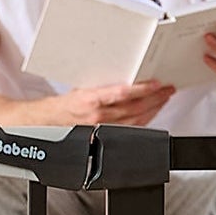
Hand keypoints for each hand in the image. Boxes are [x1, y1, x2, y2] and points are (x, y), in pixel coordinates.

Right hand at [45, 80, 174, 127]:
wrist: (48, 122)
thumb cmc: (64, 104)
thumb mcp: (82, 87)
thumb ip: (103, 84)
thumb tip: (126, 77)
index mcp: (91, 100)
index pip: (123, 95)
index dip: (143, 90)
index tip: (157, 84)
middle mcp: (97, 117)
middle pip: (134, 109)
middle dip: (154, 99)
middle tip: (167, 90)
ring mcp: (101, 129)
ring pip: (134, 122)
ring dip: (152, 110)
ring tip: (163, 100)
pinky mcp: (103, 137)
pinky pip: (129, 131)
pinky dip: (143, 121)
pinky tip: (150, 114)